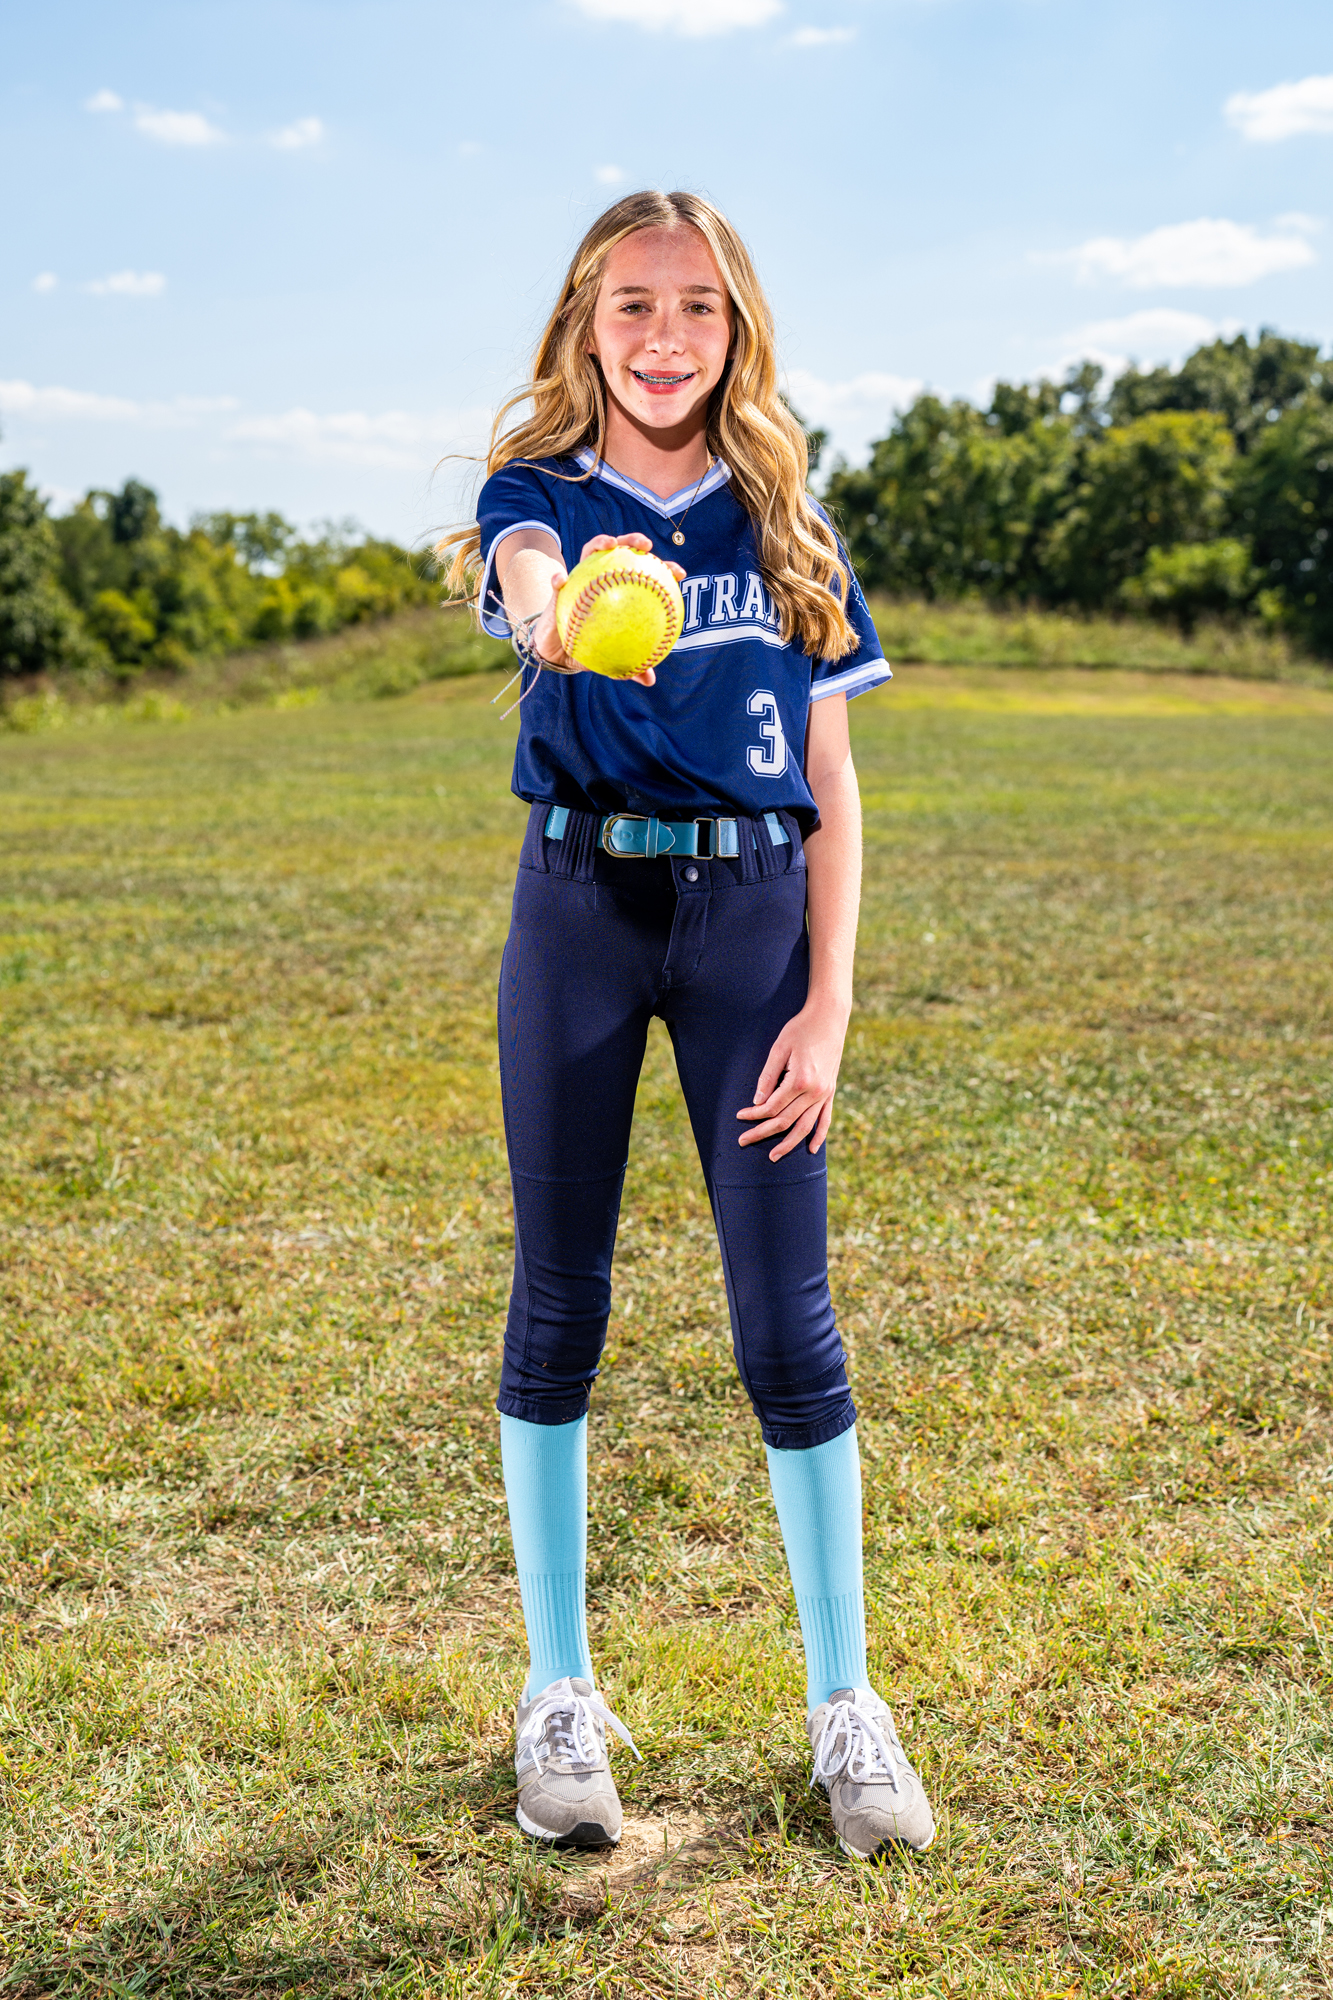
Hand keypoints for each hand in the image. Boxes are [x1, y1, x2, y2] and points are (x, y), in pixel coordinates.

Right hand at [531, 533, 684, 687]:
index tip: (679, 573)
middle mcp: (604, 578)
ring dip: (600, 542)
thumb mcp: (611, 658)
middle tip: (648, 545)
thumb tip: (649, 680)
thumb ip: (630, 665)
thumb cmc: (589, 647)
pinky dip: (558, 579)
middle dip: (636, 541)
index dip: (665, 570)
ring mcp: (582, 578)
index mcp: (621, 591)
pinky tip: (560, 581)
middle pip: (623, 551)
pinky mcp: (560, 587)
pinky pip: (557, 580)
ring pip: (592, 551)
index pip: (646, 574)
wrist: (558, 648)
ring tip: (610, 543)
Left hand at [736, 997, 850, 1160]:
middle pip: (785, 1121)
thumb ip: (768, 1077)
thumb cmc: (800, 1029)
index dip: (754, 1115)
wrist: (829, 1017)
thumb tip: (757, 1102)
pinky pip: (826, 1119)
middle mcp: (815, 1091)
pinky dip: (819, 1135)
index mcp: (800, 1080)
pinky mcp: (831, 1091)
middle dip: (762, 1133)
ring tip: (773, 1156)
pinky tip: (811, 1149)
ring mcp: (825, 1093)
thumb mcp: (779, 1048)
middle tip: (743, 1142)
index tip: (739, 1116)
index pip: (772, 1107)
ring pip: (805, 1127)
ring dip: (789, 1144)